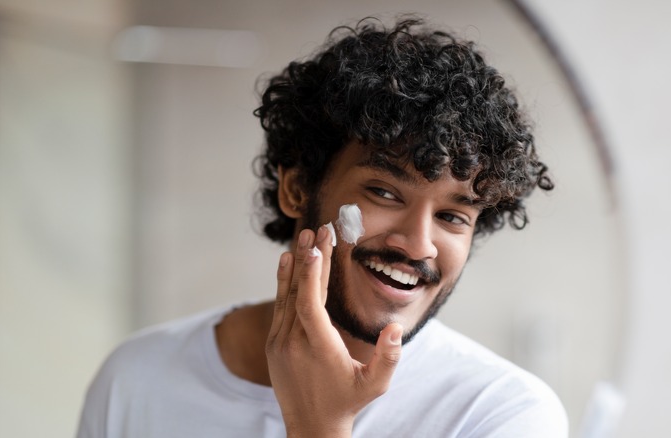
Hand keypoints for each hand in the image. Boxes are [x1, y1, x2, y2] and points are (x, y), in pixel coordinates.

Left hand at [265, 226, 403, 437]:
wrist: (312, 426)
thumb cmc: (348, 403)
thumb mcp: (375, 385)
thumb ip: (388, 357)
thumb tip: (395, 329)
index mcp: (318, 348)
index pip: (310, 305)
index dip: (312, 275)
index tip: (317, 248)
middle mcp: (293, 343)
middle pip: (299, 292)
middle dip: (310, 258)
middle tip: (319, 229)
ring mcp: (280, 343)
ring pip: (286, 295)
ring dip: (296, 264)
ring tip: (304, 236)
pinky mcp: (274, 344)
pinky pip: (279, 306)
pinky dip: (284, 282)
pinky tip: (288, 260)